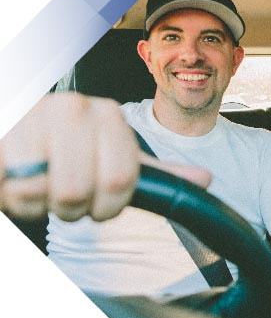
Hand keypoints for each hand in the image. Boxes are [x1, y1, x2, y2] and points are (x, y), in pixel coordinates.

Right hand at [0, 93, 210, 221]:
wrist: (20, 138)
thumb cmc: (70, 152)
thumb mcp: (117, 159)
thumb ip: (159, 173)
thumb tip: (205, 178)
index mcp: (108, 115)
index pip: (121, 181)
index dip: (109, 205)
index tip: (99, 202)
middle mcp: (72, 109)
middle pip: (83, 191)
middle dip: (75, 208)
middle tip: (68, 196)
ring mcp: (34, 119)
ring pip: (50, 194)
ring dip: (46, 205)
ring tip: (44, 185)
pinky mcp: (5, 137)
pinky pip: (16, 192)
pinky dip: (19, 201)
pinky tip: (20, 180)